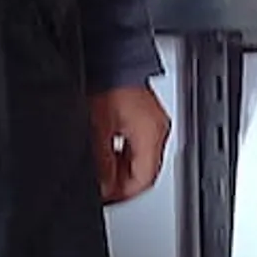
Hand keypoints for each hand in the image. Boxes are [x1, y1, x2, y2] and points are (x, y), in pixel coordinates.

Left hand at [87, 86, 170, 205]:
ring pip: (143, 158)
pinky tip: (108, 153)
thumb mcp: (98, 129)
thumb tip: (103, 187)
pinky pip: (140, 143)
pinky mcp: (146, 114)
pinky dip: (125, 154)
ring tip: (102, 174)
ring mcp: (154, 121)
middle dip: (123, 184)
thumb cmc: (107, 85)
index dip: (123, 194)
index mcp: (152, 134)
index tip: (106, 199)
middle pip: (146, 171)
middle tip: (102, 190)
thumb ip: (101, 163)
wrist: (111, 58)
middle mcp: (158, 128)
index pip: (144, 179)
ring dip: (123, 169)